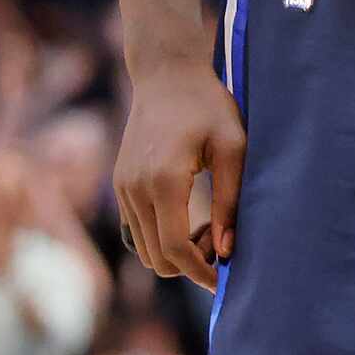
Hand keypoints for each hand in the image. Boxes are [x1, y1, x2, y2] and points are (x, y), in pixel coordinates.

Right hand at [112, 59, 243, 291]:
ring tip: (210, 227)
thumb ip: (230, 198)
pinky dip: (161, 236)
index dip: (199, 270)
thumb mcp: (233, 145)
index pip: (173, 248)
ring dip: (174, 251)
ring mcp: (123, 188)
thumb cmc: (208, 105)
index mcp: (163, 180)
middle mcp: (135, 189)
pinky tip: (189, 218)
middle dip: (190, 262)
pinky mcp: (121, 185)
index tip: (224, 279)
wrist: (167, 75)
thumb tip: (228, 249)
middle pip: (156, 257)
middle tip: (223, 243)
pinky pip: (137, 229)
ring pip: (143, 248)